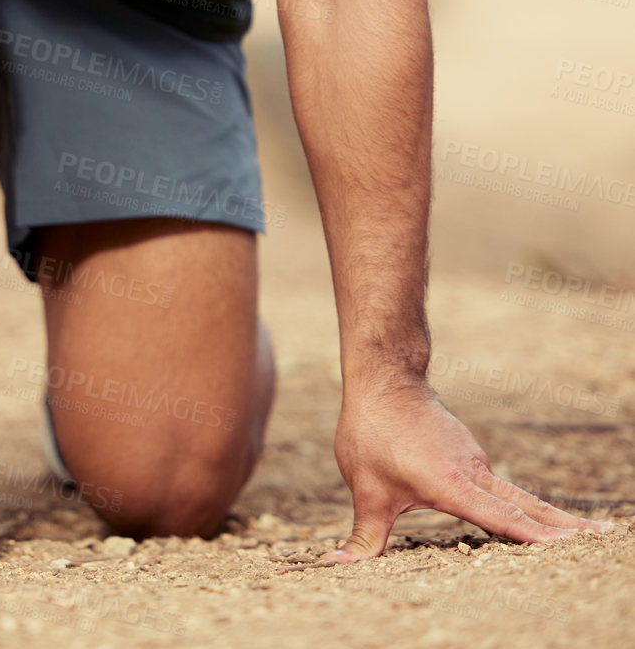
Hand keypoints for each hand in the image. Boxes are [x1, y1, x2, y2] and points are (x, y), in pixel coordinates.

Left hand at [321, 381, 611, 562]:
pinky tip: (537, 515)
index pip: (500, 518)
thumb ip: (362, 534)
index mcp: (452, 484)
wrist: (383, 378)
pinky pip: (501, 484)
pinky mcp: (469, 453)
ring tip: (586, 534)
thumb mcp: (363, 488)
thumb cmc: (371, 432)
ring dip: (551, 515)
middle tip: (604, 539)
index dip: (533, 536)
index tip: (569, 547)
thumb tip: (339, 565)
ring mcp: (474, 460)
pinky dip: (526, 503)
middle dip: (563, 527)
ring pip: (517, 494)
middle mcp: (473, 472)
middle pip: (526, 505)